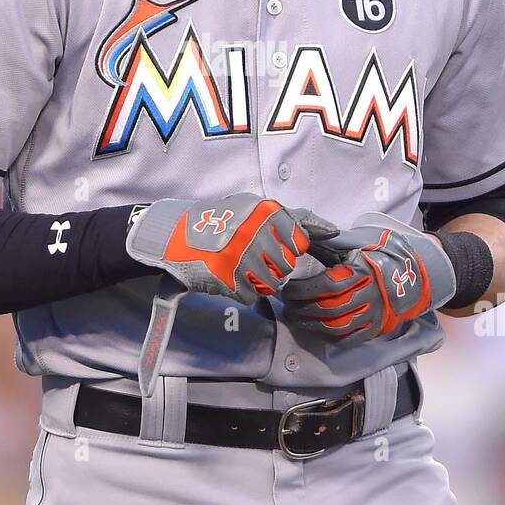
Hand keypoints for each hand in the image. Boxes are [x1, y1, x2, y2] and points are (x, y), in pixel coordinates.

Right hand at [125, 192, 339, 305]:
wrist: (174, 235)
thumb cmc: (220, 220)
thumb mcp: (254, 208)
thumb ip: (292, 218)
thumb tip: (330, 230)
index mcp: (267, 212)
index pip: (299, 243)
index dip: (287, 249)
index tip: (271, 246)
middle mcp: (257, 231)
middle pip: (286, 266)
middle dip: (271, 267)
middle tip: (250, 259)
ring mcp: (242, 254)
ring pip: (271, 284)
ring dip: (257, 281)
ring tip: (239, 269)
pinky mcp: (227, 276)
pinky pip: (249, 295)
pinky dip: (240, 291)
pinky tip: (227, 277)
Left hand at [280, 216, 456, 346]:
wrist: (409, 275)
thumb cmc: (373, 257)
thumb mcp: (353, 244)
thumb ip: (328, 242)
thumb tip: (300, 235)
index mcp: (362, 272)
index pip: (327, 285)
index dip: (303, 290)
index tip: (286, 289)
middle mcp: (369, 295)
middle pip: (329, 308)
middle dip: (302, 309)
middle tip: (287, 306)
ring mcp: (373, 314)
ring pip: (337, 326)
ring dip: (311, 325)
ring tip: (295, 318)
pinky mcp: (375, 329)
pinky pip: (349, 339)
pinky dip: (328, 336)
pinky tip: (315, 329)